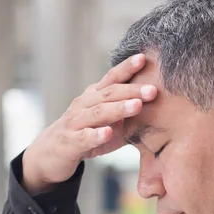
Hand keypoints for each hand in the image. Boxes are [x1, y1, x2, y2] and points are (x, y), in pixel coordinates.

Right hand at [22, 54, 156, 194]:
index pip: (112, 78)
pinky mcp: (69, 142)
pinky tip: (108, 132)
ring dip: (118, 109)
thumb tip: (162, 107)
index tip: (145, 59)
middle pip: (109, 94)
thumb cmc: (86, 135)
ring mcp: (74, 122)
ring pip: (97, 113)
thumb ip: (128, 115)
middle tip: (153, 90)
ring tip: (137, 106)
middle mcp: (83, 104)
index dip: (127, 68)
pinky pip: (84, 137)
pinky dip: (96, 135)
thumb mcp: (108, 122)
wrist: (51, 155)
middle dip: (132, 90)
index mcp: (94, 96)